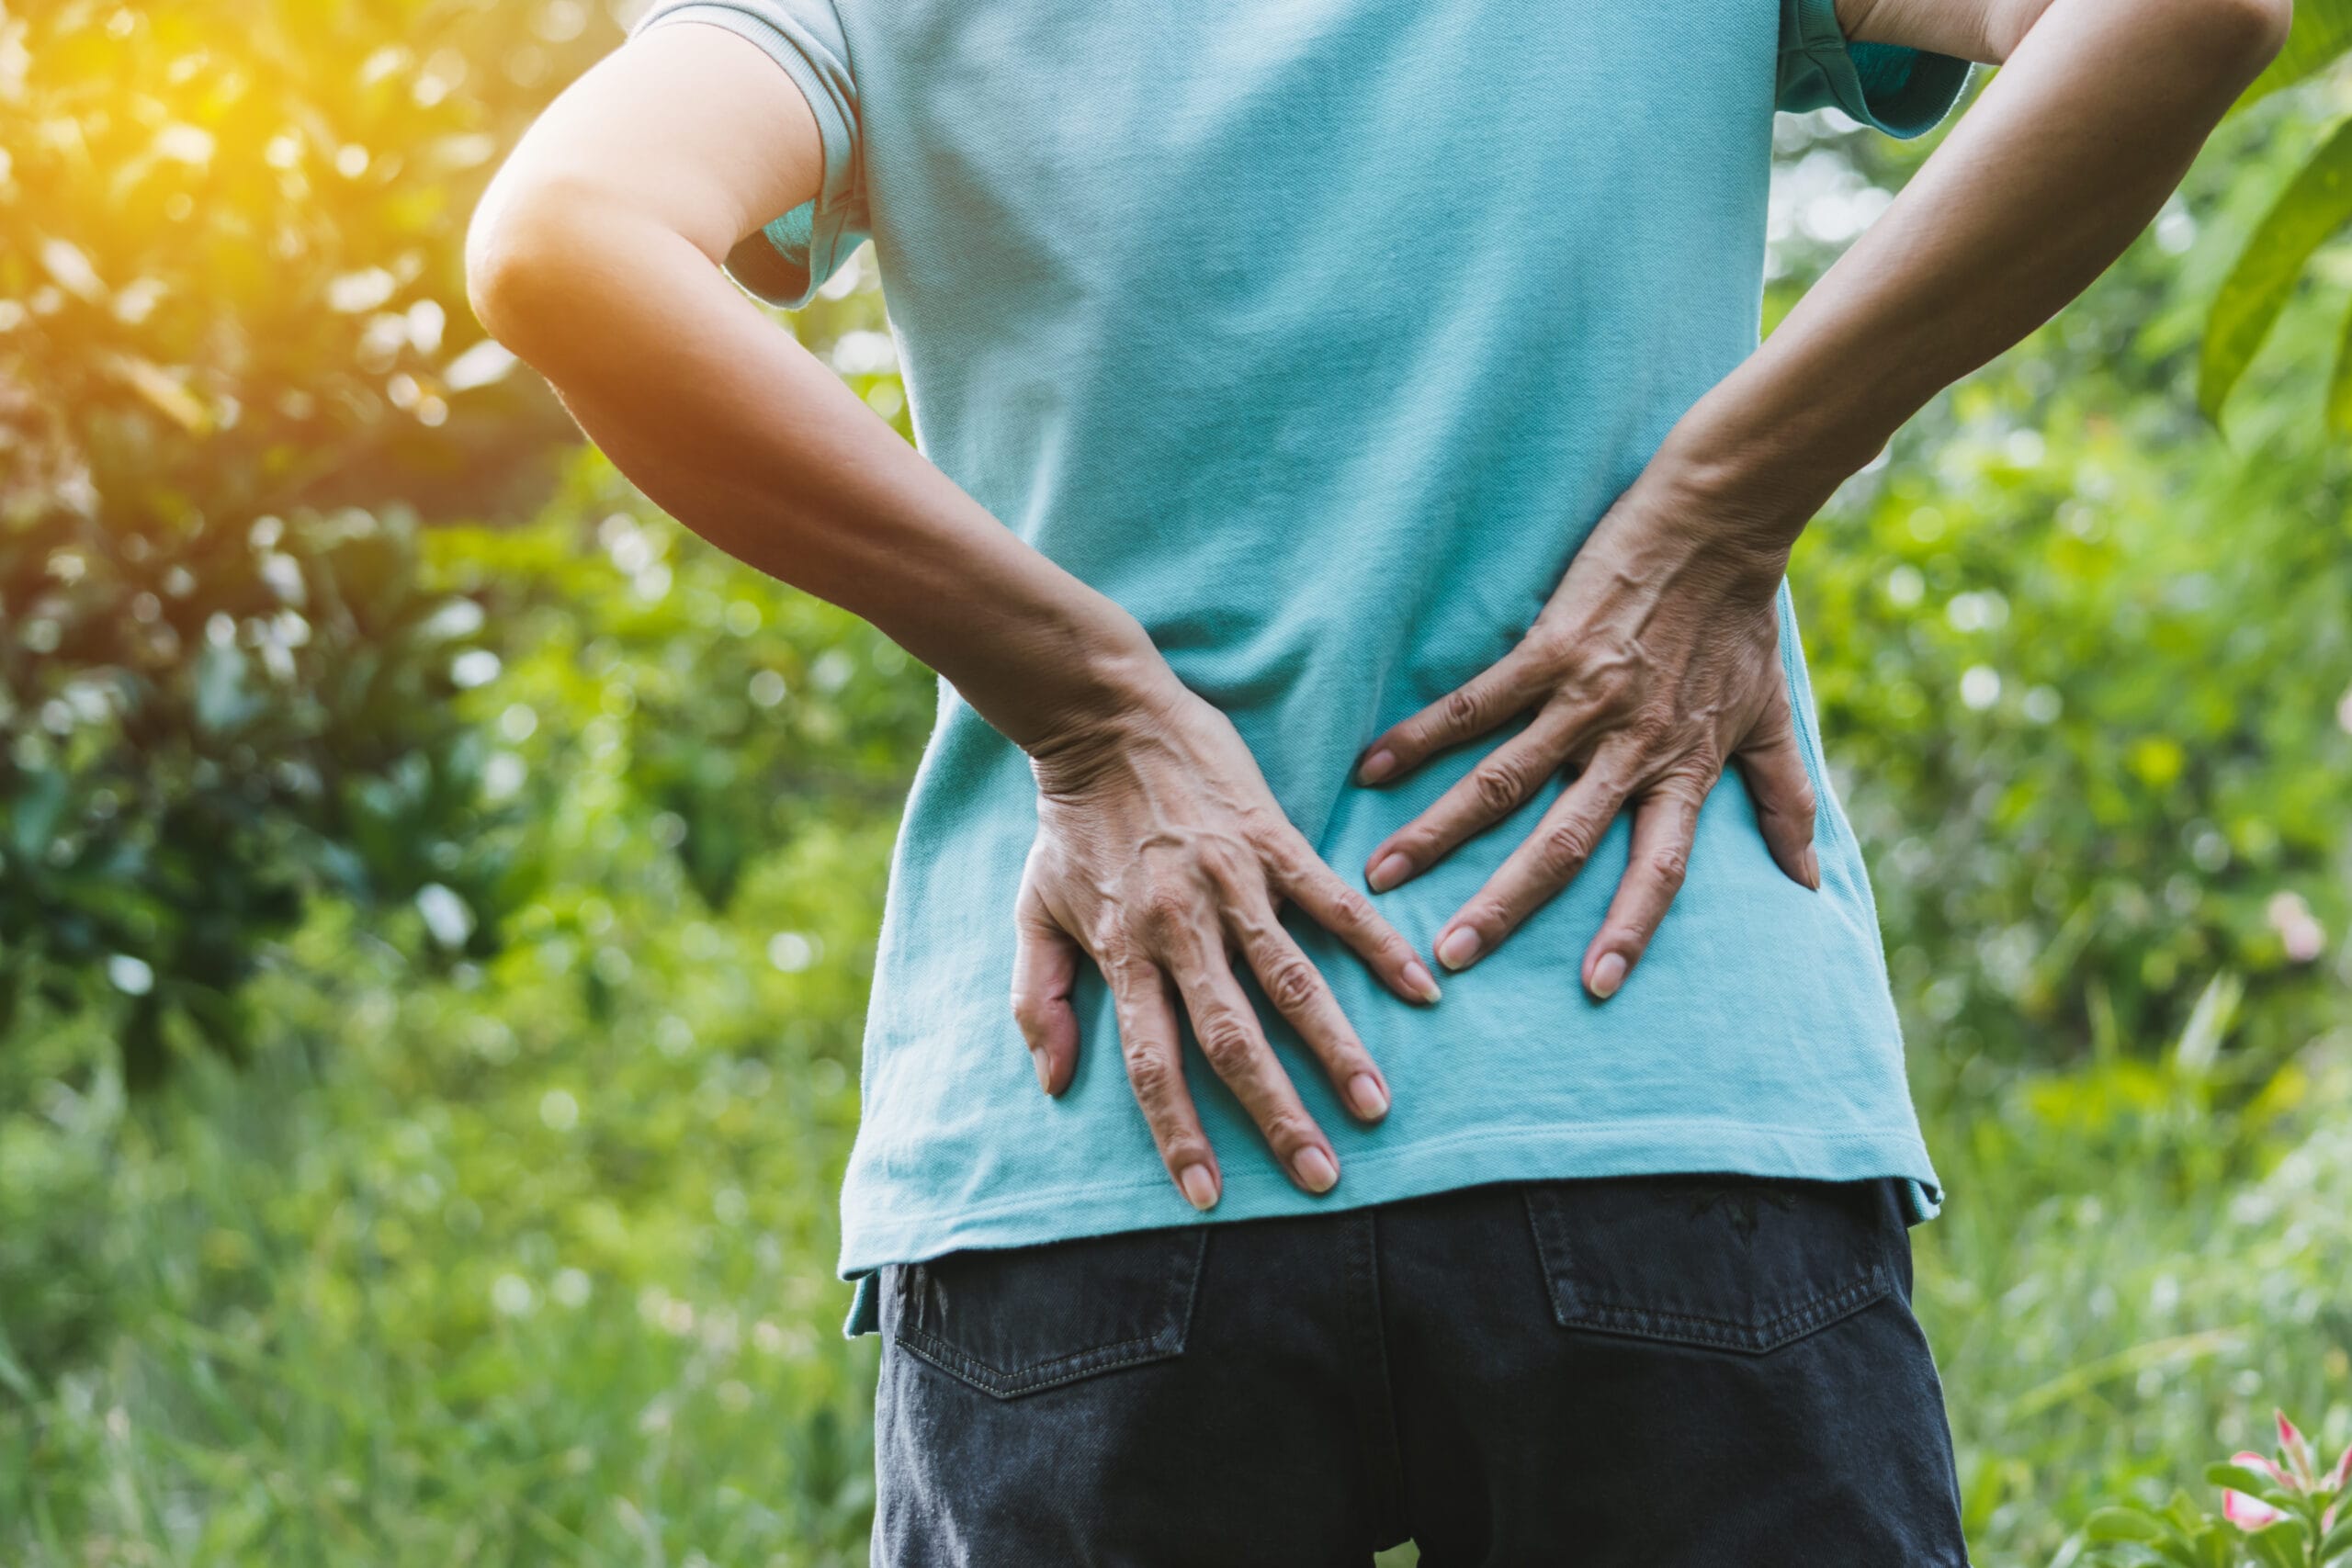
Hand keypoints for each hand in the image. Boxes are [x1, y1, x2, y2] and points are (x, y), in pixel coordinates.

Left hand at [1012, 675, 1442, 1210]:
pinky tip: (1420, 988)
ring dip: (1334, 1047)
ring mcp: (1231, 883)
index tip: (1209, 1196)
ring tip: (1374, 1105)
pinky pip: (1332, 902)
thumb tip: (1054, 1083)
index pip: (1152, 1063)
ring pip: (1290, 981)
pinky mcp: (1272, 840)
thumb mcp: (1033, 912)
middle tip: (1320, 1178)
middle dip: (1275, 1114)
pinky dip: (1376, 945)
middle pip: (1231, 1039)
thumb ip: (1039, 1000)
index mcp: (1123, 953)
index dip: (1178, 1132)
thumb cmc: (1070, 825)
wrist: (1103, 719)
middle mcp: (1179, 928)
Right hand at [1354, 476, 1821, 997]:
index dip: (1629, 929)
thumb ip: (1785, 801)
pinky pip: (1476, 705)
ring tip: (1384, 875)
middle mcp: (1631, 746)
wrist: (1719, 523)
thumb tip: (1809, 881)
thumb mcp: (1770, 719)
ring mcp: (1584, 698)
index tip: (1595, 989)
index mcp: (1683, 770)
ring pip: (1502, 783)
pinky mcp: (1548, 649)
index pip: (1658, 869)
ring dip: (1439, 833)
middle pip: (1561, 844)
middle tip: (1450, 957)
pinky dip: (1423, 736)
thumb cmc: (1741, 623)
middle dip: (1503, 905)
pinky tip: (1372, 768)